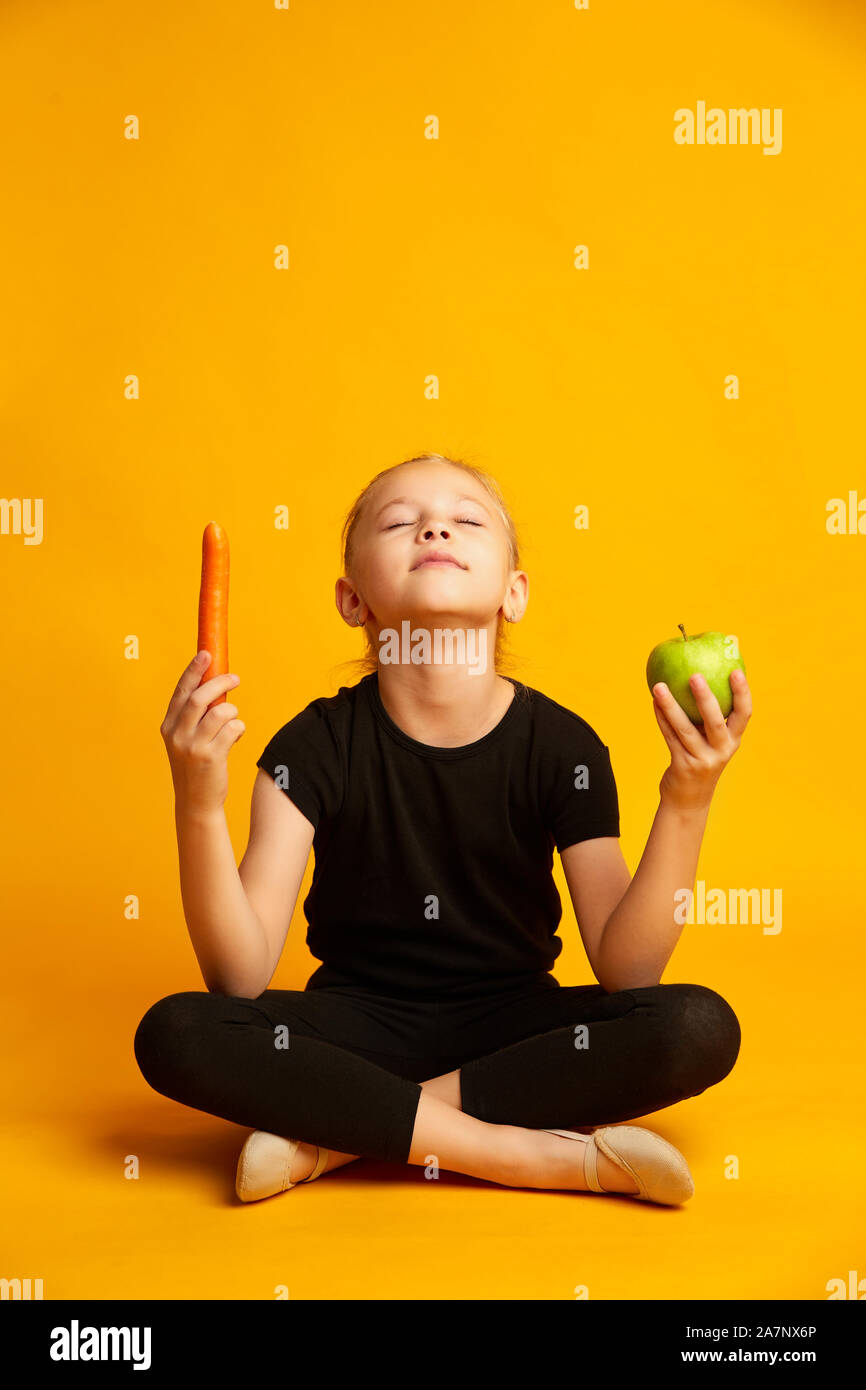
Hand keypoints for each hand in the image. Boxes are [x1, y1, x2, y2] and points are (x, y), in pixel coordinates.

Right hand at [160, 651, 243, 814]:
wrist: (196, 801)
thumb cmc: (196, 765)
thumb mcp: (187, 739)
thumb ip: (196, 715)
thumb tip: (217, 685)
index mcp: (168, 726)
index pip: (181, 691)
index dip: (193, 670)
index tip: (206, 654)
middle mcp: (177, 734)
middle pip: (201, 697)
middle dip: (220, 682)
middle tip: (235, 678)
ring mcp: (192, 746)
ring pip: (220, 712)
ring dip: (232, 711)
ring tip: (232, 720)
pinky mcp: (211, 757)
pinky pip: (233, 729)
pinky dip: (238, 727)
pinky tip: (235, 735)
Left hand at [651, 668, 751, 811]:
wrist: (689, 799)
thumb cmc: (700, 759)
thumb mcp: (712, 741)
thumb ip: (709, 717)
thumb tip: (701, 674)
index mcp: (733, 740)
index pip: (744, 714)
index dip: (742, 693)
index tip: (736, 670)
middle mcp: (722, 750)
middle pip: (715, 721)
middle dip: (705, 698)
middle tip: (694, 675)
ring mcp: (702, 760)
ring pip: (685, 729)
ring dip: (671, 706)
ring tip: (659, 686)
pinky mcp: (683, 766)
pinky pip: (669, 737)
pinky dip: (661, 718)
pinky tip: (654, 702)